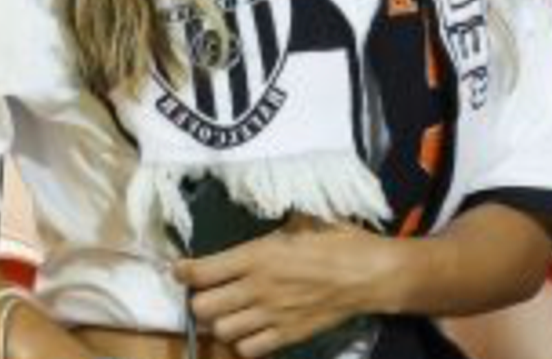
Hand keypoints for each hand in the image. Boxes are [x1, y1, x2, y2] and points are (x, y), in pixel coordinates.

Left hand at [174, 219, 400, 357]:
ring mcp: (270, 315)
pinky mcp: (286, 336)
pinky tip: (251, 328)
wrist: (370, 274)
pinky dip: (244, 342)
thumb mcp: (303, 218)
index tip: (181, 269)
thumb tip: (259, 207)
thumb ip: (274, 221)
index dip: (183, 271)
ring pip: (221, 331)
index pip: (201, 271)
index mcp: (257, 255)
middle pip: (202, 307)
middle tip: (210, 291)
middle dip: (200, 299)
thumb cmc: (338, 240)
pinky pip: (248, 349)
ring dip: (221, 322)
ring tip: (230, 312)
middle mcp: (257, 288)